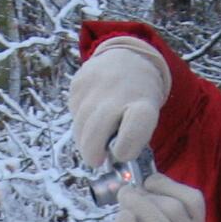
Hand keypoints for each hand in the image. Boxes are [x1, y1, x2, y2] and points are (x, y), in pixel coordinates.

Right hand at [69, 37, 170, 168]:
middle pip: (95, 136)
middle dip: (93, 155)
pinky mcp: (78, 84)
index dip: (125, 150)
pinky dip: (80, 122)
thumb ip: (133, 140)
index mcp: (144, 105)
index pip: (133, 133)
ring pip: (80, 128)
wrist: (127, 59)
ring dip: (85, 140)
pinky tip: (91, 115)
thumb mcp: (147, 118)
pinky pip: (74, 114)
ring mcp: (95, 87)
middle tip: (98, 159)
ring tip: (96, 137)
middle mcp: (118, 94)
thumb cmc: (137, 99)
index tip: (121, 154)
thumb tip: (111, 162)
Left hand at [118, 174, 205, 221]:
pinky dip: (124, 221)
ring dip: (133, 205)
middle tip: (127, 195)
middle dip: (143, 195)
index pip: (193, 199)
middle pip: (170, 205)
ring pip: (155, 216)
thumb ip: (166, 212)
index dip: (167, 184)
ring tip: (123, 206)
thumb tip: (138, 186)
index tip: (148, 183)